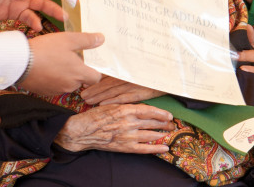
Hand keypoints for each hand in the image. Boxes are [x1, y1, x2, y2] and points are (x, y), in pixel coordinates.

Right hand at [19, 32, 103, 94]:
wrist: (19, 62)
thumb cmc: (46, 49)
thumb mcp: (68, 39)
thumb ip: (87, 40)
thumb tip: (102, 39)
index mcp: (79, 74)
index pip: (96, 78)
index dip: (95, 70)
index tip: (90, 62)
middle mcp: (70, 85)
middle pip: (81, 80)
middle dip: (78, 70)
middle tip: (69, 56)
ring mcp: (56, 90)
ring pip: (67, 83)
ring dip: (65, 75)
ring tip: (55, 60)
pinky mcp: (44, 92)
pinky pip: (54, 86)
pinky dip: (53, 79)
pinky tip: (45, 67)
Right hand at [54, 104, 174, 153]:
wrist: (82, 131)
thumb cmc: (95, 115)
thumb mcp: (112, 105)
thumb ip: (127, 106)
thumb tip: (141, 107)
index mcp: (126, 109)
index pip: (149, 110)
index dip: (161, 113)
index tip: (169, 114)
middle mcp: (129, 122)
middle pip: (152, 122)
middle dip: (164, 123)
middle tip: (172, 123)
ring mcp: (128, 136)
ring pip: (151, 135)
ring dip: (162, 134)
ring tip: (169, 132)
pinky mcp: (125, 147)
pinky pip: (144, 149)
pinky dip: (156, 148)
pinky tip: (165, 147)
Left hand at [80, 76, 164, 105]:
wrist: (172, 74)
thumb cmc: (155, 71)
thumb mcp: (140, 67)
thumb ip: (126, 69)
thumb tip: (109, 72)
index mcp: (128, 68)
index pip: (108, 74)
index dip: (96, 79)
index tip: (84, 82)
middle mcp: (129, 75)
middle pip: (107, 82)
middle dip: (94, 89)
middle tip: (82, 95)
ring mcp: (134, 83)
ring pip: (112, 90)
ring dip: (98, 95)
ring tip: (87, 100)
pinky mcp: (140, 92)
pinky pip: (124, 98)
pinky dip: (112, 101)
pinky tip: (102, 104)